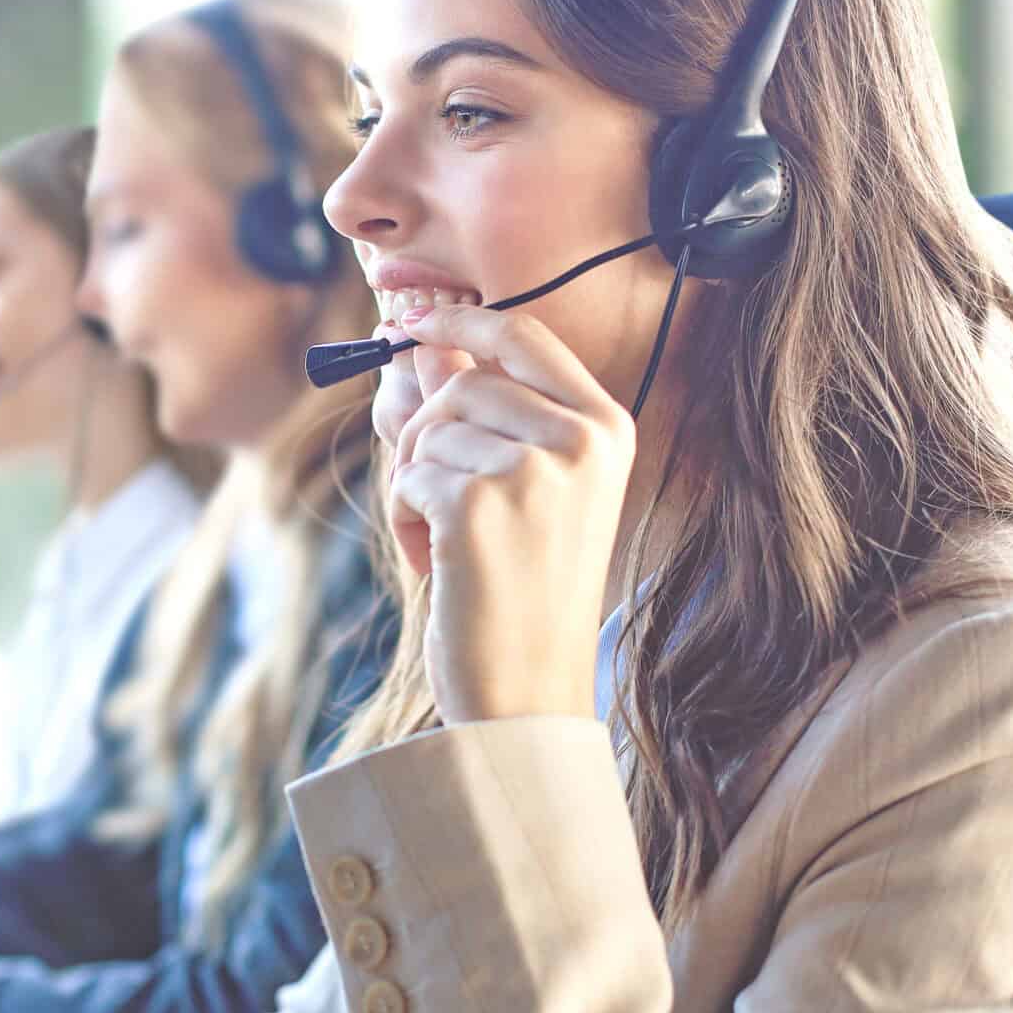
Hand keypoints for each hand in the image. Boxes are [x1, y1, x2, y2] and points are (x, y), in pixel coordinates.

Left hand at [387, 303, 633, 724]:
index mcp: (605, 429)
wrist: (527, 691)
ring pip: (426, 432)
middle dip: (425, 439)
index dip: (459, 321)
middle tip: (439, 505)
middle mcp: (581, 440)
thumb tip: (421, 343)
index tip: (411, 321)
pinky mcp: (481, 503)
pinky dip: (407, 519)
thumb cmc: (520, 593)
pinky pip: (407, 478)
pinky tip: (441, 564)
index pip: (523, 338)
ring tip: (451, 545)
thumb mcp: (524, 492)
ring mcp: (535, 469)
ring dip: (415, 487)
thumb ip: (482, 415)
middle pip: (459, 385)